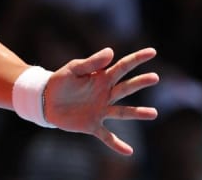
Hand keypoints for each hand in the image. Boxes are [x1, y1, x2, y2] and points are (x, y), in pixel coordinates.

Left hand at [44, 47, 159, 154]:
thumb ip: (91, 62)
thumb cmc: (61, 81)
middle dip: (140, 82)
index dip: (137, 59)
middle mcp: (105, 94)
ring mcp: (101, 110)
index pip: (122, 67)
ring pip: (122, 112)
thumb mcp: (74, 68)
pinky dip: (117, 144)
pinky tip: (129, 151)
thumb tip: (111, 51)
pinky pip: (107, 136)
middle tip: (154, 77)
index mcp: (102, 77)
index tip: (152, 52)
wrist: (46, 100)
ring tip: (153, 113)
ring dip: (137, 113)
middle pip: (126, 88)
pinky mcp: (92, 125)